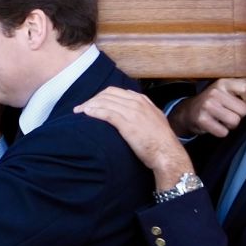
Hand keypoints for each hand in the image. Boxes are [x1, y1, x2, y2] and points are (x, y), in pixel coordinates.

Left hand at [75, 86, 194, 190]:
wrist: (167, 153)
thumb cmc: (160, 141)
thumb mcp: (154, 119)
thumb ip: (143, 111)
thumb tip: (130, 109)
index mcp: (142, 101)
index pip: (116, 91)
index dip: (101, 96)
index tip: (92, 103)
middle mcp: (137, 103)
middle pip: (107, 94)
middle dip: (92, 99)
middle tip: (82, 107)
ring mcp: (132, 112)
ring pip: (105, 102)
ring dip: (89, 105)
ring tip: (79, 111)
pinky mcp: (127, 124)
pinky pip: (106, 113)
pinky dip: (94, 111)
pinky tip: (86, 114)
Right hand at [169, 78, 245, 138]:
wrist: (188, 111)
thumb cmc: (212, 102)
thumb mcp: (224, 91)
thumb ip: (239, 91)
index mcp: (223, 83)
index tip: (241, 102)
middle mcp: (215, 92)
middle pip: (244, 110)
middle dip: (238, 115)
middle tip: (228, 113)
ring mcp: (207, 105)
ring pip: (235, 121)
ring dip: (230, 125)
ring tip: (221, 119)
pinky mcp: (202, 119)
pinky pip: (223, 132)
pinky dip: (221, 132)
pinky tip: (214, 125)